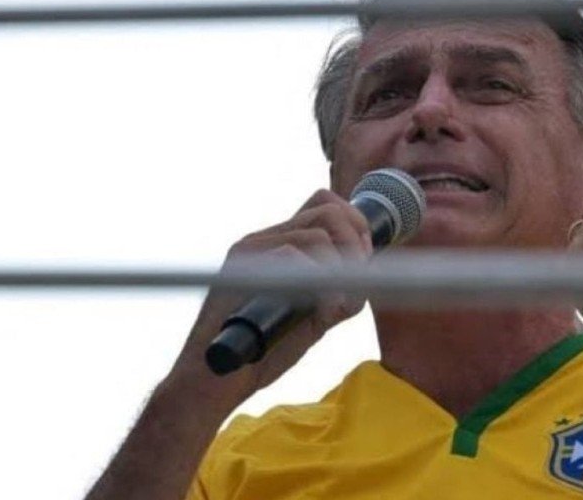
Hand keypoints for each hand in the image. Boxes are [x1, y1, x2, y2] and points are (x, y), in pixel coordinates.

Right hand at [167, 189, 371, 412]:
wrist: (216, 379)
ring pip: (315, 234)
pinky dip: (321, 285)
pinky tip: (323, 311)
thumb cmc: (263, 350)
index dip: (355, 225)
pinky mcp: (241, 268)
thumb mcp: (312, 317)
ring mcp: (251, 250)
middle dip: (355, 243)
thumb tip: (367, 279)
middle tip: (357, 279)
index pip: (325, 203)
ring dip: (341, 268)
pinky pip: (293, 255)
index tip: (365, 260)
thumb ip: (337, 294)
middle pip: (327, 209)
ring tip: (338, 304)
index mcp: (279, 243)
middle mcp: (264, 238)